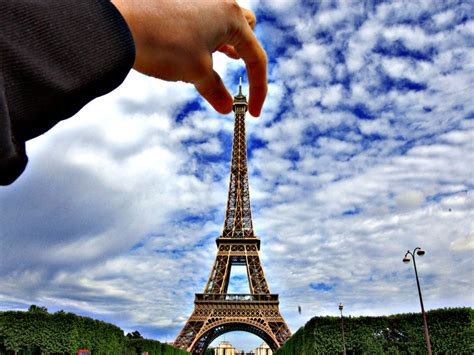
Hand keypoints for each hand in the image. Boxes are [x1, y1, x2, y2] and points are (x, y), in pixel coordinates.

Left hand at [111, 0, 266, 115]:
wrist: (119, 24)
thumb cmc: (164, 45)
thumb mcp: (196, 72)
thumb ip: (216, 90)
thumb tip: (226, 107)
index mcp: (231, 17)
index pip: (256, 57)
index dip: (259, 89)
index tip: (252, 112)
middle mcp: (218, 1)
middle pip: (245, 28)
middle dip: (245, 52)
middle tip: (236, 66)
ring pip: (222, 21)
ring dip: (224, 43)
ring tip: (215, 58)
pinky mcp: (180, 1)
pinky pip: (202, 17)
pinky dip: (204, 35)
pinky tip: (191, 47)